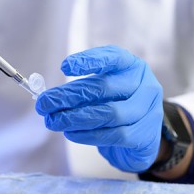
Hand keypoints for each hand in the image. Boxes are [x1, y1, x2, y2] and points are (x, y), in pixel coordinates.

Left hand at [36, 45, 163, 172]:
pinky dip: (88, 134)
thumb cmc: (118, 105)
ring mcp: (149, 111)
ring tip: (53, 121)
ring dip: (76, 118)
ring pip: (109, 113)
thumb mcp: (104, 89)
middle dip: (70, 95)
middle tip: (44, 103)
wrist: (143, 136)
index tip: (63, 67)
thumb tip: (50, 98)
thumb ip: (83, 88)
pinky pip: (113, 135)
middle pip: (105, 87)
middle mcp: (145, 85)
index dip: (90, 60)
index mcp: (133, 66)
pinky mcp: (145, 135)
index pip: (113, 57)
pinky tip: (70, 133)